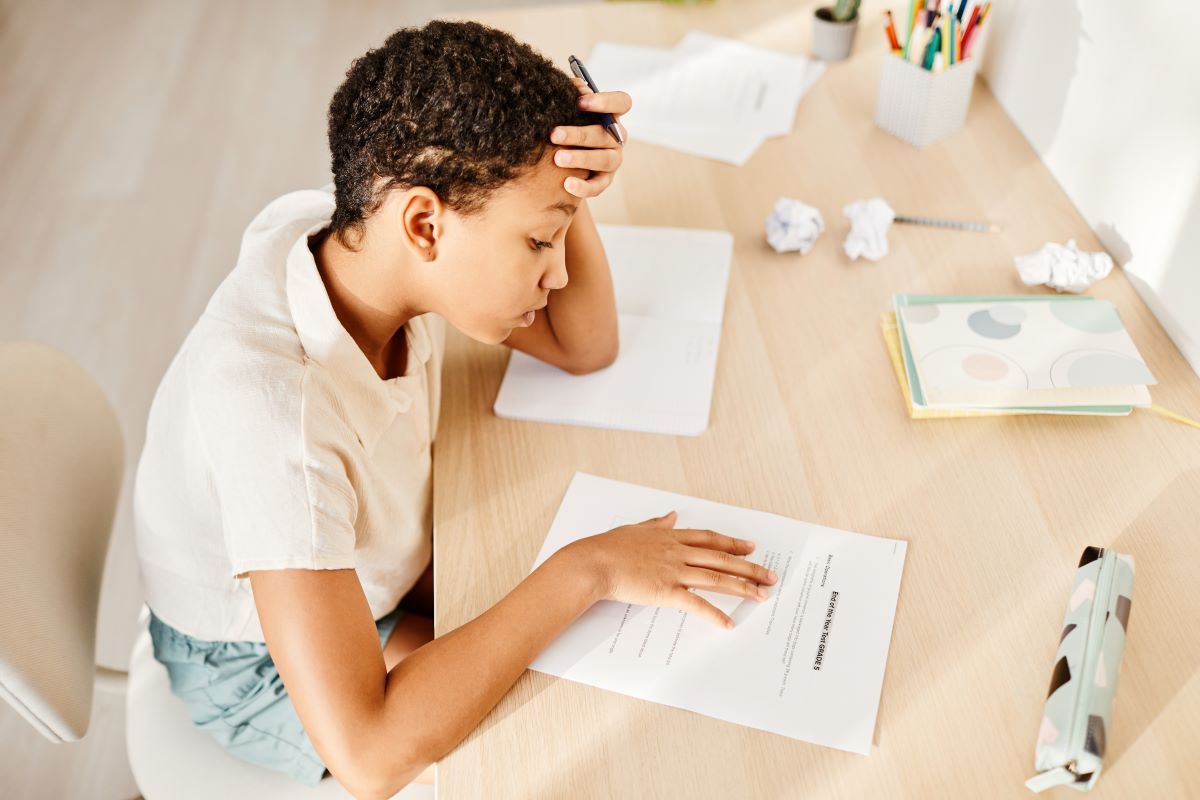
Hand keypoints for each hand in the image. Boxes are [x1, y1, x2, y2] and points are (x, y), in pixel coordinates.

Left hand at [550, 78, 631, 198]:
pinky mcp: (604, 181)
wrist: (560, 160)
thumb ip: (572, 95)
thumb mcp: (569, 109)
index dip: (605, 102)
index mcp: (611, 116)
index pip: (622, 103)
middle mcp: (617, 138)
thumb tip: (574, 86)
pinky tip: (567, 184)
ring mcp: (613, 160)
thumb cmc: (567, 124)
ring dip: (580, 159)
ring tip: (557, 159)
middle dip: (579, 134)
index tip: (580, 102)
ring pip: (603, 159)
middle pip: (605, 134)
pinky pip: (598, 186)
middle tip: (554, 134)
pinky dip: (584, 187)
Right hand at [566, 511, 778, 628]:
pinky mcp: (666, 592)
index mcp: (671, 538)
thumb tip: (672, 516)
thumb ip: (658, 523)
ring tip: (762, 595)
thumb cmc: (609, 547)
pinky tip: (729, 623)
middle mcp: (678, 553)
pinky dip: (714, 614)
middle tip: (770, 575)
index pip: (710, 540)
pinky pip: (696, 604)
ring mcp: (674, 572)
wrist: (594, 562)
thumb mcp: (636, 529)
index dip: (732, 544)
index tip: (751, 547)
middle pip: (722, 559)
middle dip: (749, 568)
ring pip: (716, 578)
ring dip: (742, 587)